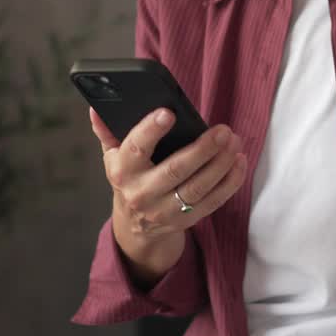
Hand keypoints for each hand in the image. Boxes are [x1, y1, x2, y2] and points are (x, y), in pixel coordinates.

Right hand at [89, 107, 246, 236]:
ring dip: (220, 164)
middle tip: (223, 130)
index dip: (151, 130)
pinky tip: (239, 162)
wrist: (136, 226)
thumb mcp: (113, 157)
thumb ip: (108, 131)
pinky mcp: (186, 220)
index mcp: (122, 171)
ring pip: (198, 188)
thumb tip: (96, 109)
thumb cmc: (130, 180)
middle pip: (175, 170)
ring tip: (234, 142)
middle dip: (202, 149)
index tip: (169, 113)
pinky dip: (230, 182)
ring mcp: (165, 210)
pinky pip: (212, 202)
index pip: (135, 148)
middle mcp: (142, 193)